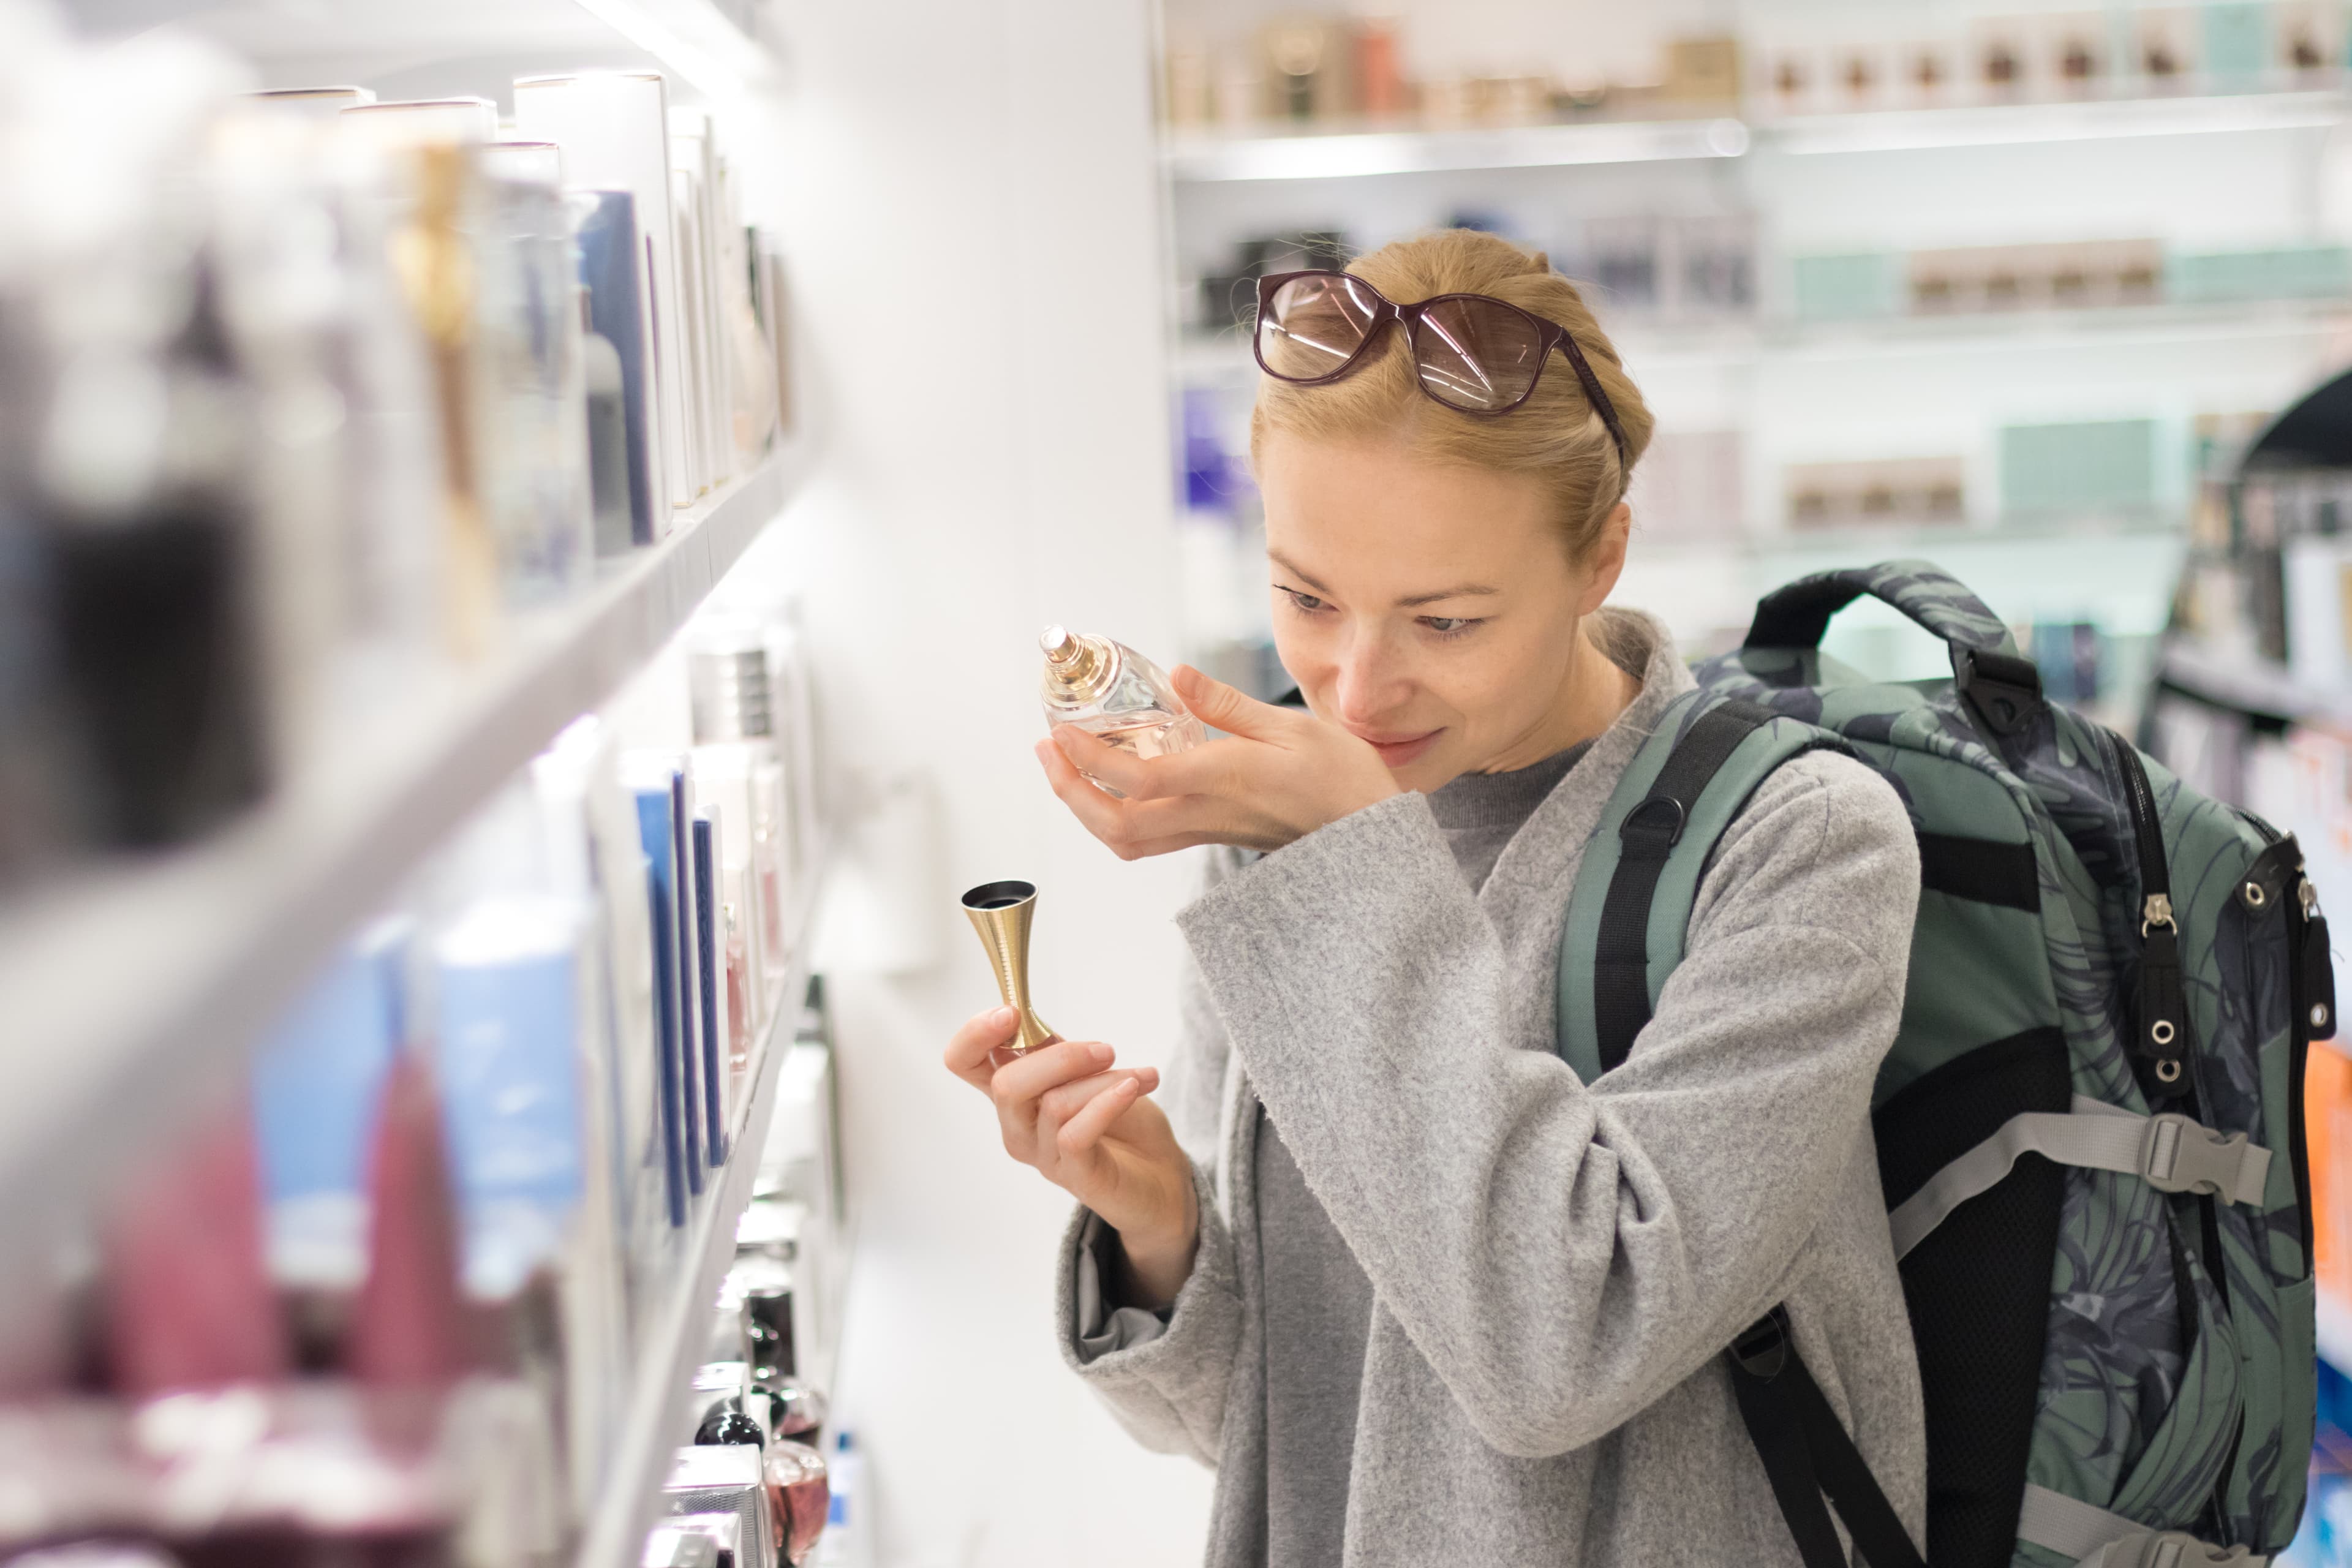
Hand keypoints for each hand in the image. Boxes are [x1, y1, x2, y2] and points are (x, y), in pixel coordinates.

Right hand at [943, 1005, 1199, 1305]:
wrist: (1162, 1174)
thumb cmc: (1122, 1121)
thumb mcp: (1088, 1073)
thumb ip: (1056, 1052)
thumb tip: (1027, 1018)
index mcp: (1015, 1094)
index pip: (964, 1063)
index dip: (975, 1035)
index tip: (1012, 1011)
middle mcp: (1019, 1126)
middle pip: (1005, 1085)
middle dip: (1059, 1058)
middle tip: (1105, 1051)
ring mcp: (1044, 1155)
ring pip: (1053, 1104)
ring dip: (1102, 1080)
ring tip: (1141, 1076)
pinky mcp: (1077, 1177)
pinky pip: (1076, 1135)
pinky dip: (1108, 1103)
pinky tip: (1135, 1088)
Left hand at [1037, 666, 1399, 859]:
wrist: (1366, 835)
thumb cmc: (1340, 776)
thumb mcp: (1289, 725)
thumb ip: (1226, 703)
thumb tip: (1179, 674)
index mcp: (1222, 779)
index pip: (1136, 778)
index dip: (1087, 758)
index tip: (1061, 731)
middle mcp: (1205, 812)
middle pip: (1115, 823)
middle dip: (1069, 791)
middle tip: (1048, 750)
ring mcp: (1205, 831)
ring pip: (1125, 840)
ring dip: (1085, 809)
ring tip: (1067, 768)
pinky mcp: (1210, 837)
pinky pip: (1146, 841)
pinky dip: (1113, 819)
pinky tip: (1110, 786)